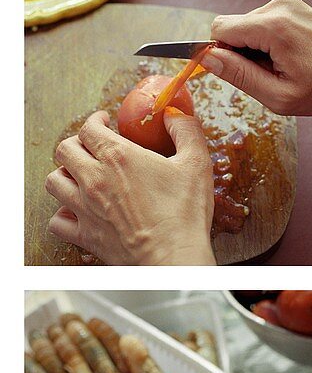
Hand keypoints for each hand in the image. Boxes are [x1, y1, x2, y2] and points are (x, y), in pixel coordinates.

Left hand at [46, 109, 215, 265]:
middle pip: (65, 150)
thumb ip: (186, 131)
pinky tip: (76, 210)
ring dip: (64, 174)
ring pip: (54, 181)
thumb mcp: (196, 163)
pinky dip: (62, 213)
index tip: (103, 123)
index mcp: (118, 156)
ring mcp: (85, 208)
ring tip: (79, 175)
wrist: (173, 258)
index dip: (95, 121)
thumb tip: (175, 115)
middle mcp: (94, 179)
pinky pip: (57, 220)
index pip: (89, 128)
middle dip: (77, 143)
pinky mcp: (85, 235)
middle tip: (91, 146)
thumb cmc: (184, 214)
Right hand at [202, 0, 311, 114]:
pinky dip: (269, 40)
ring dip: (256, 47)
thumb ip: (240, 76)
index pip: (219, 28)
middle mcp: (279, 6)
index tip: (237, 71)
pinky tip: (291, 55)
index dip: (220, 53)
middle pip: (233, 25)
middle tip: (269, 73)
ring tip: (284, 65)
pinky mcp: (295, 5)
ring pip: (248, 24)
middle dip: (241, 52)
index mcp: (273, 26)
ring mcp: (288, 2)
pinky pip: (264, 21)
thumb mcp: (280, 95)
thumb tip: (208, 59)